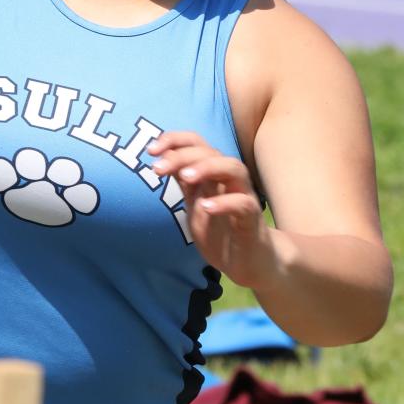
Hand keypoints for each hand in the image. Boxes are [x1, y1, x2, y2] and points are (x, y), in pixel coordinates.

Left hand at [148, 131, 278, 289]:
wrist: (250, 262)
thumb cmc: (221, 230)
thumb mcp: (195, 203)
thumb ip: (183, 182)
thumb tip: (160, 158)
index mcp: (213, 174)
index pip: (196, 143)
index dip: (174, 140)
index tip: (151, 150)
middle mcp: (229, 179)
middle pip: (211, 152)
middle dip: (182, 155)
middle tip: (157, 168)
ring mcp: (243, 197)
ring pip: (233, 167)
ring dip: (207, 167)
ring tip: (185, 177)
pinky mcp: (252, 220)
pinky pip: (243, 204)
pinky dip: (224, 203)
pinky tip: (205, 207)